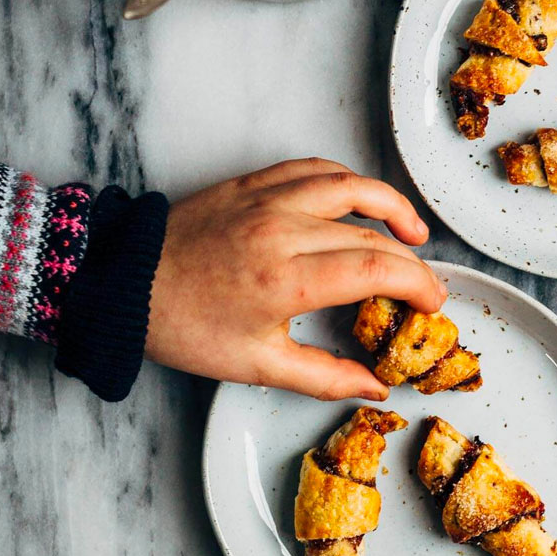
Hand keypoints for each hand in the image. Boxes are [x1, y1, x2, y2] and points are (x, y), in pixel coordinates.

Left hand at [145, 158, 444, 400]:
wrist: (123, 285)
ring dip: (391, 206)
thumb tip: (374, 387)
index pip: (377, 268)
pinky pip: (314, 168)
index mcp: (285, 279)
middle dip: (410, 260)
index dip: (418, 284)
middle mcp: (283, 229)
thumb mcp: (255, 365)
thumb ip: (324, 376)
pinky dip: (348, 180)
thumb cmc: (184, 327)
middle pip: (371, 234)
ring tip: (414, 231)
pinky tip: (361, 199)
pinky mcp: (252, 183)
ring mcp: (268, 199)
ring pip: (351, 186)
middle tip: (424, 286)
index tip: (433, 303)